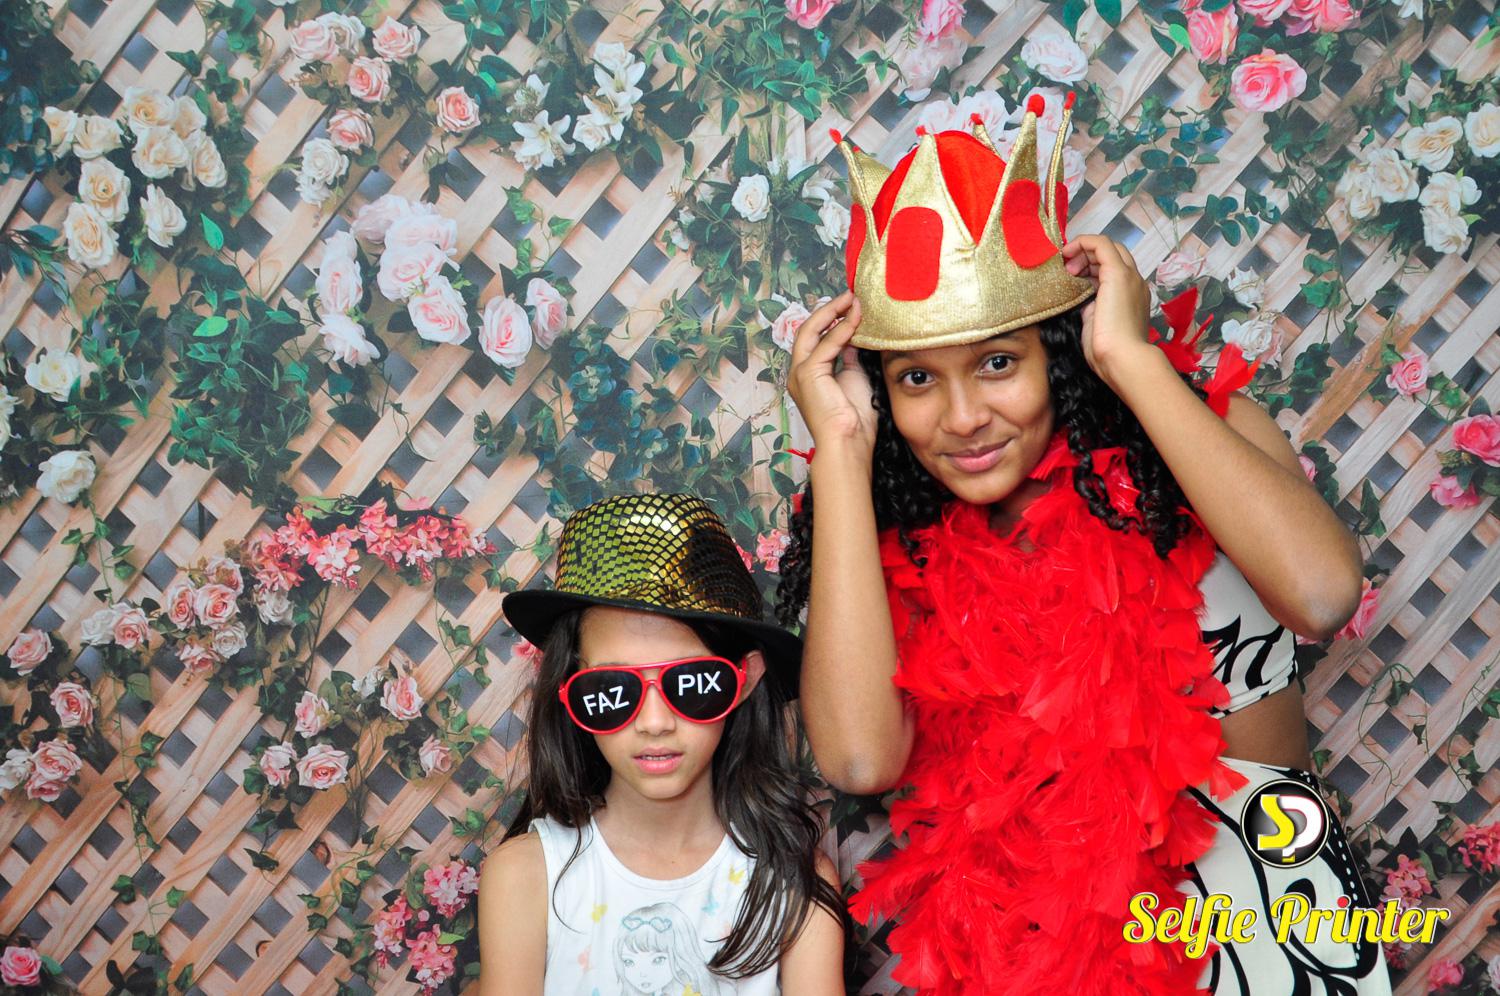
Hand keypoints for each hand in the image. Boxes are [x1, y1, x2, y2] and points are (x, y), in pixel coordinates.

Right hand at [787, 290, 876, 458]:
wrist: (848, 442)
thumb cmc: (854, 419)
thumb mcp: (853, 377)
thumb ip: (848, 356)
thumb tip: (853, 334)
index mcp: (808, 374)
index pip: (816, 338)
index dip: (833, 319)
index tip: (852, 305)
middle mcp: (798, 372)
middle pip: (807, 329)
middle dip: (829, 310)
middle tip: (850, 295)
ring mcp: (799, 372)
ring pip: (811, 331)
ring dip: (834, 313)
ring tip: (854, 300)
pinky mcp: (807, 374)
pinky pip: (825, 344)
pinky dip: (841, 330)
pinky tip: (856, 319)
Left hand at [1062, 235, 1155, 389]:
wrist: (1123, 358)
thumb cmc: (1109, 350)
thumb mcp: (1097, 324)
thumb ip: (1093, 309)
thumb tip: (1085, 302)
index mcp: (1132, 295)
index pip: (1114, 269)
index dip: (1091, 266)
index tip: (1072, 275)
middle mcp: (1134, 282)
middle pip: (1112, 254)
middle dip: (1087, 256)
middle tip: (1068, 270)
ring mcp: (1129, 276)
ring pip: (1107, 247)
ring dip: (1083, 251)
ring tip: (1066, 265)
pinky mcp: (1118, 273)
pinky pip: (1101, 244)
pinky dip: (1083, 241)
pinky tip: (1068, 251)